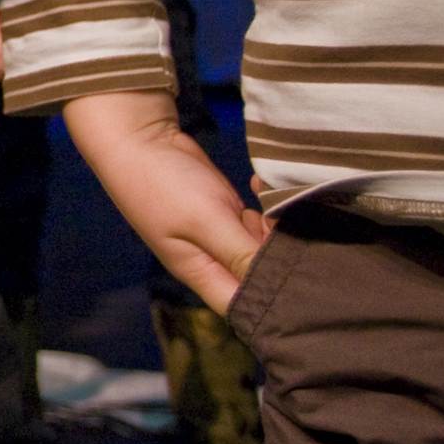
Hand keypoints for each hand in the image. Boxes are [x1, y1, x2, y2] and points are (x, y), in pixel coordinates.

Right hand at [65, 90, 269, 314]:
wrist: (141, 137)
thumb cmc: (164, 184)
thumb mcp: (206, 221)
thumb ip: (242, 255)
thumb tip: (280, 289)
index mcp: (202, 273)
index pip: (244, 307)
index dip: (274, 306)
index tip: (303, 285)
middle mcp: (213, 260)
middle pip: (259, 277)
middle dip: (279, 258)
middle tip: (279, 229)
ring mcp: (219, 235)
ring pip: (261, 249)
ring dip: (274, 231)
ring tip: (268, 207)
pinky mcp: (224, 212)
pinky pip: (255, 223)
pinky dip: (264, 209)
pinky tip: (258, 188)